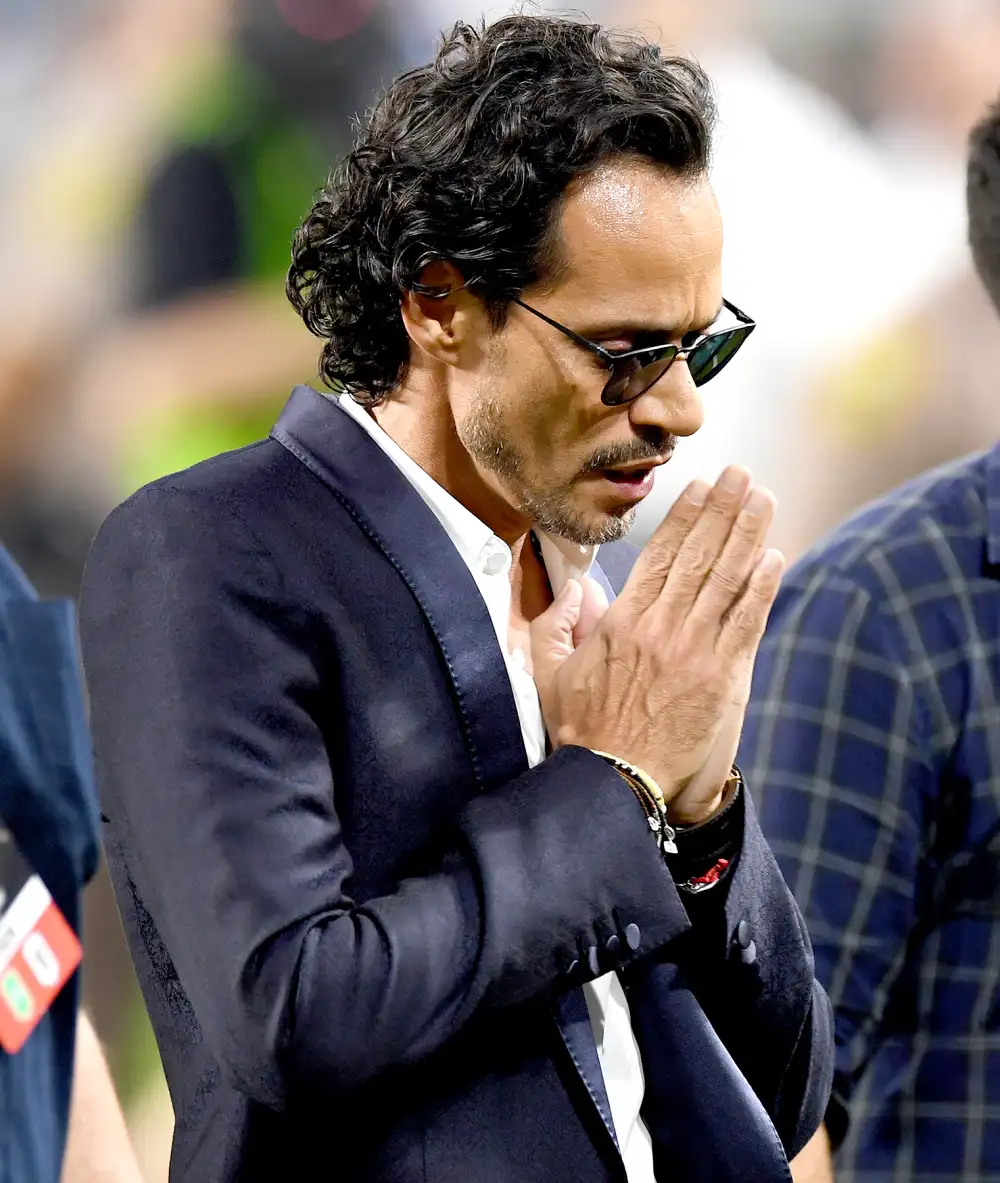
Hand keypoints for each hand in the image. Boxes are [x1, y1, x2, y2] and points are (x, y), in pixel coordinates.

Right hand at [531, 467, 783, 818]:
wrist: (616, 782)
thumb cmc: (583, 731)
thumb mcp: (549, 674)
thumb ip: (554, 626)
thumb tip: (574, 589)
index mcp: (623, 623)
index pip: (661, 555)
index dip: (686, 517)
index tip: (704, 486)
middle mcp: (662, 628)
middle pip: (699, 556)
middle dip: (724, 511)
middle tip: (743, 476)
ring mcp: (695, 651)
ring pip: (727, 580)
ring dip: (749, 536)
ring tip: (763, 501)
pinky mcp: (722, 678)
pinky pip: (747, 622)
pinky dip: (762, 587)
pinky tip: (774, 558)